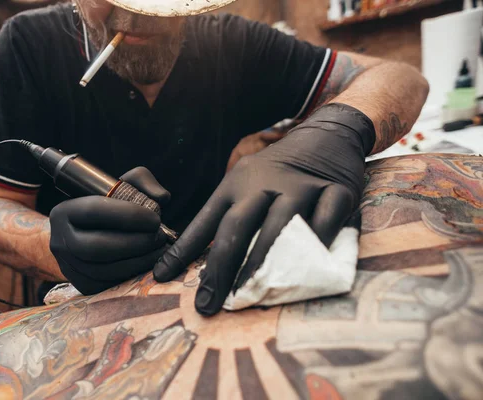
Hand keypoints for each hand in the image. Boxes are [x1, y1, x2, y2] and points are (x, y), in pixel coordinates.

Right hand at [50, 167, 169, 294]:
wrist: (86, 235)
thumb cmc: (109, 208)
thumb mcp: (122, 186)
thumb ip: (142, 181)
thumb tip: (162, 197)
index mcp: (65, 211)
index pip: (94, 211)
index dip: (128, 216)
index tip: (155, 219)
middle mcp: (60, 240)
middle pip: (97, 247)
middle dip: (135, 243)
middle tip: (159, 237)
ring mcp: (68, 266)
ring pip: (104, 270)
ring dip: (139, 261)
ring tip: (159, 250)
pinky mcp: (82, 285)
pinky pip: (109, 285)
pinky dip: (133, 275)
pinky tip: (149, 264)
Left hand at [153, 103, 374, 315]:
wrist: (324, 137)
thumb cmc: (276, 173)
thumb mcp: (243, 185)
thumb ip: (224, 218)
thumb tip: (190, 262)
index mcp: (236, 184)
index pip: (205, 220)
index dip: (183, 249)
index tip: (161, 277)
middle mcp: (264, 185)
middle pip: (237, 225)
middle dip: (219, 266)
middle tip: (208, 302)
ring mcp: (301, 187)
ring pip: (279, 224)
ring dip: (261, 260)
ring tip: (246, 293)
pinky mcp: (337, 191)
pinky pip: (326, 219)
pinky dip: (317, 243)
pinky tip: (306, 268)